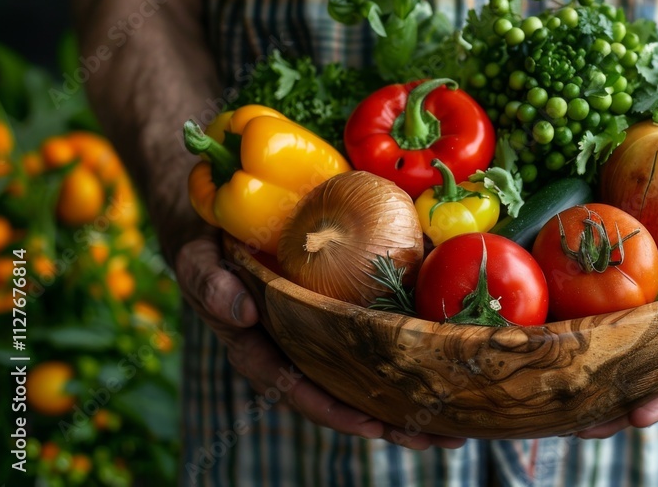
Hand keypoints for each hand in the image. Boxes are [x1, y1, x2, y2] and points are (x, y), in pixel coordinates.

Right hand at [174, 232, 466, 449]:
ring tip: (458, 424)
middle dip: (392, 421)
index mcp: (263, 353)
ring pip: (368, 378)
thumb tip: (241, 311)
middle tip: (439, 438)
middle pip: (346, 397)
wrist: (224, 220)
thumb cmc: (209, 247)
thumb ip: (210, 285)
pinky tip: (452, 365)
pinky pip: (379, 340)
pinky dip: (412, 355)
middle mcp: (298, 353)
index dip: (336, 410)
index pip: (300, 390)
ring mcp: (324, 337)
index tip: (373, 424)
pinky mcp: (345, 314)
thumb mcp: (199, 261)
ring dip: (411, 402)